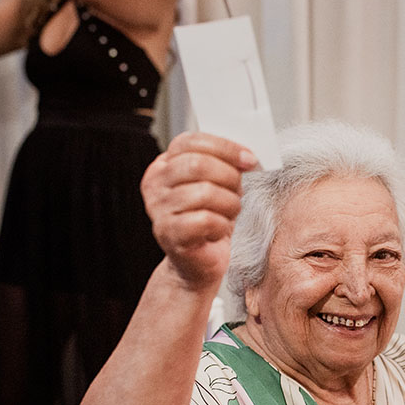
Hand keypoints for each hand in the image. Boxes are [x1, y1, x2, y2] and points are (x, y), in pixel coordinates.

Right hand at [141, 132, 257, 290]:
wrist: (199, 263)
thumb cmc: (209, 220)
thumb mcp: (217, 185)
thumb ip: (224, 165)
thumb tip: (246, 155)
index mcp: (164, 166)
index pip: (190, 141)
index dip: (224, 147)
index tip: (249, 158)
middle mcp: (156, 185)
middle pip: (197, 164)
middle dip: (229, 176)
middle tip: (240, 190)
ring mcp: (159, 210)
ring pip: (205, 192)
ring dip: (229, 203)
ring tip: (230, 213)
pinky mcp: (169, 234)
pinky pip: (205, 220)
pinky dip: (221, 225)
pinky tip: (219, 230)